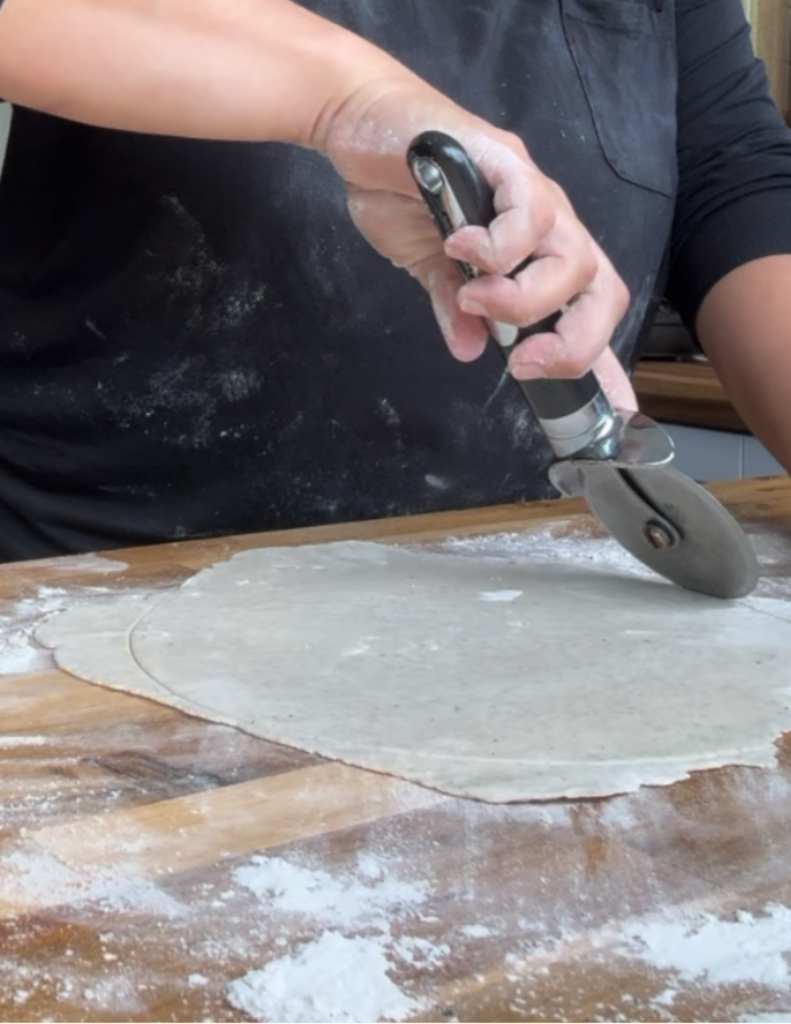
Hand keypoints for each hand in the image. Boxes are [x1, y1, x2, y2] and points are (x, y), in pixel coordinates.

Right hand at [314, 77, 630, 400]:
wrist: (362, 124)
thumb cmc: (399, 192)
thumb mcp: (426, 268)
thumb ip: (451, 307)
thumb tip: (467, 350)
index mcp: (536, 255)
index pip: (584, 313)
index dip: (604, 363)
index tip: (613, 413)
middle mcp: (548, 227)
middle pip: (603, 290)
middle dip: (572, 343)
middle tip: (522, 363)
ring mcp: (531, 193)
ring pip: (572, 258)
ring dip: (523, 298)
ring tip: (472, 298)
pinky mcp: (505, 160)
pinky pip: (531, 213)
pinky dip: (499, 247)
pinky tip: (460, 248)